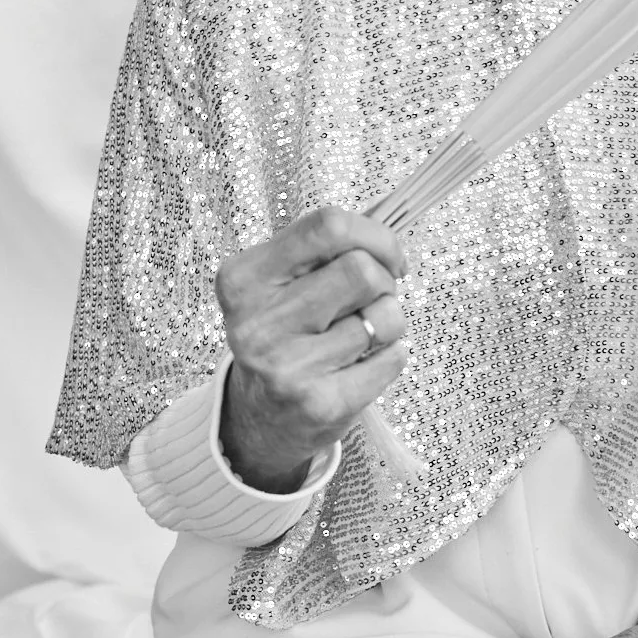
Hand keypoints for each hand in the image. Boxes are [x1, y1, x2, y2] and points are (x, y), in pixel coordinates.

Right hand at [215, 206, 407, 491]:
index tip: (388, 255)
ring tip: (363, 335)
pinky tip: (368, 363)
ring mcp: (284, 366)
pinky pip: (391, 359)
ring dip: (389, 321)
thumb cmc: (285, 335)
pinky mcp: (317, 404)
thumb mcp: (282, 284)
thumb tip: (390, 218)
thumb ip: (324, 249)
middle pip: (362, 270)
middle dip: (385, 280)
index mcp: (244, 278)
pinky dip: (393, 356)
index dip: (375, 234)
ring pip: (383, 315)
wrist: (260, 418)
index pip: (328, 226)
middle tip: (373, 298)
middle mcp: (256, 322)